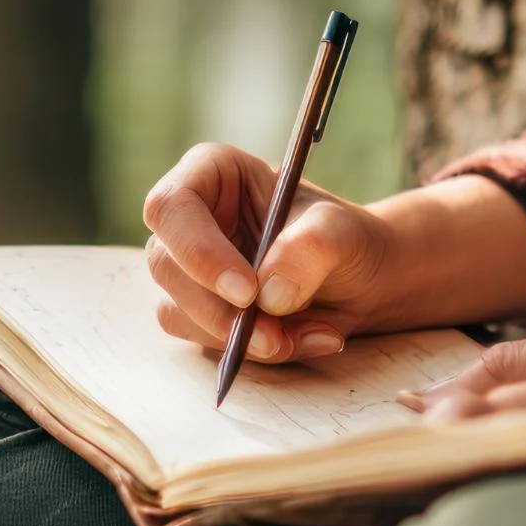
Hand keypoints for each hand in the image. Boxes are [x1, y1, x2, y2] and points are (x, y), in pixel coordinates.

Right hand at [141, 142, 393, 363]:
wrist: (359, 282)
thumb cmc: (345, 239)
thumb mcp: (343, 232)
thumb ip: (311, 248)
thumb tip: (269, 293)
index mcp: (212, 174)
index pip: (171, 207)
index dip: (198, 251)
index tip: (247, 291)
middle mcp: (189, 219)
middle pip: (166, 266)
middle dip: (220, 311)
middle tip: (273, 336)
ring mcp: (186, 268)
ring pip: (177, 311)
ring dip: (238, 337)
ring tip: (303, 334)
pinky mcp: (194, 310)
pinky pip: (201, 340)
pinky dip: (248, 352)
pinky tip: (294, 340)